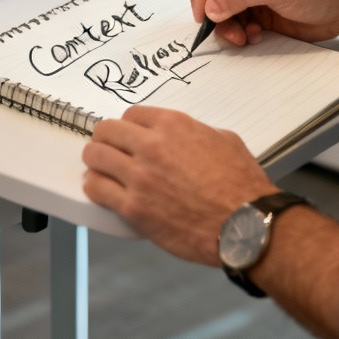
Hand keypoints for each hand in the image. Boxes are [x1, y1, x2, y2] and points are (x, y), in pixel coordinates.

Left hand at [82, 106, 275, 263]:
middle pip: (107, 131)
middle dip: (105, 138)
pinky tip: (99, 188)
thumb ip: (195, 133)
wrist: (244, 224)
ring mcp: (139, 177)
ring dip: (95, 160)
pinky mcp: (133, 208)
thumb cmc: (240, 184)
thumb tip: (183, 138)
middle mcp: (151, 146)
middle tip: (107, 147)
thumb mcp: (224, 139)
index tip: (127, 134)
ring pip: (95, 156)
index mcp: (173, 125)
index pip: (132, 114)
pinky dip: (94, 186)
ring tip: (98, 167)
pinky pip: (97, 190)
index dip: (128, 125)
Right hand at [186, 0, 338, 45]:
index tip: (203, 9)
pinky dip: (237, 31)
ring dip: (225, 26)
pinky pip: (230, 21)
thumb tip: (210, 6)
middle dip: (212, 10)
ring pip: (215, 7)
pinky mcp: (252, 6)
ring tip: (243, 36)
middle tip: (222, 28)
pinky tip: (255, 34)